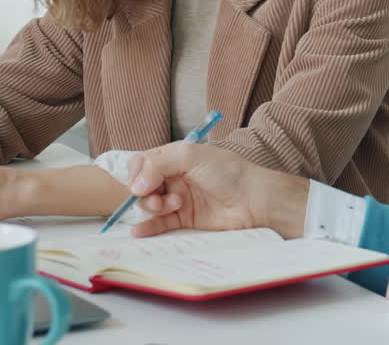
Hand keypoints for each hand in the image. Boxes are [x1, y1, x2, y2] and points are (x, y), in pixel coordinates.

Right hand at [126, 142, 308, 238]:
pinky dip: (147, 227)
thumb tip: (135, 186)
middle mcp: (174, 177)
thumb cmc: (227, 172)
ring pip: (149, 205)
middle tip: (159, 197)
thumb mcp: (191, 156)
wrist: (253, 200)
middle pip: (142, 186)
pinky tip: (139, 231)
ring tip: (174, 205)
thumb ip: (158, 164)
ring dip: (154, 206)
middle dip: (145, 192)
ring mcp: (178, 199)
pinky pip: (159, 225)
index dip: (138, 173)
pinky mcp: (184, 220)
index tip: (143, 183)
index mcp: (175, 157)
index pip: (142, 163)